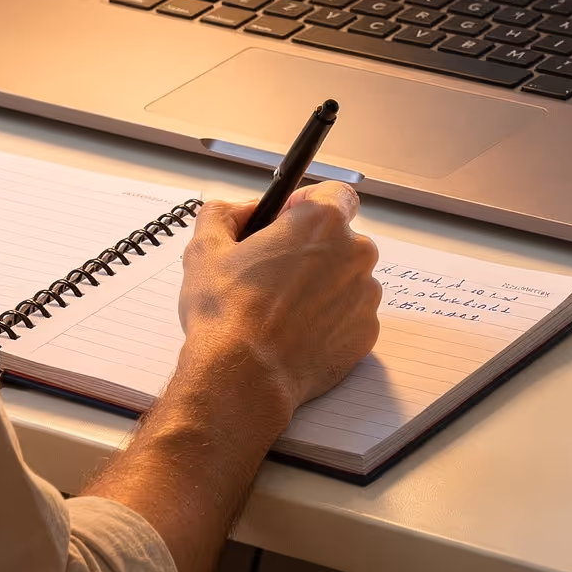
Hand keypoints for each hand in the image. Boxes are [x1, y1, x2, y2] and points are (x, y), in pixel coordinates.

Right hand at [173, 181, 381, 423]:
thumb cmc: (227, 312)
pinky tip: (295, 332)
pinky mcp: (366, 334)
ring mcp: (365, 297)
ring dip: (320, 285)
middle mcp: (354, 254)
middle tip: (273, 271)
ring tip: (280, 309)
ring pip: (345, 278)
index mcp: (322, 222)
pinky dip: (328, 319)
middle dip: (311, 249)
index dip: (307, 205)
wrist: (243, 377)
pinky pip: (349, 315)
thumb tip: (240, 213)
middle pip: (340, 238)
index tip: (285, 222)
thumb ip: (223, 214)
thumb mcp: (205, 248)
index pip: (333, 194)